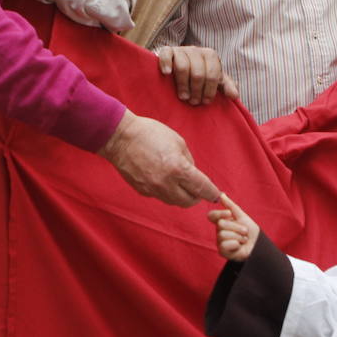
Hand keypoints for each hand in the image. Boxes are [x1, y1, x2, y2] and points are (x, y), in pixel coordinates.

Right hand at [99, 111, 219, 206]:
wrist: (120, 138)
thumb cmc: (150, 134)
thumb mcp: (178, 141)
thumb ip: (189, 161)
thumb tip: (193, 175)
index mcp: (178, 169)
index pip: (202, 188)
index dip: (212, 193)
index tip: (216, 195)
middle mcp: (166, 184)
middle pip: (189, 201)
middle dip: (196, 196)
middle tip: (198, 188)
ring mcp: (153, 189)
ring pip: (174, 201)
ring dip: (181, 195)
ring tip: (180, 183)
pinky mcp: (142, 191)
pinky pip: (160, 196)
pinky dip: (166, 191)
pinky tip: (163, 178)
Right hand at [157, 45, 239, 105]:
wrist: (178, 63)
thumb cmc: (198, 74)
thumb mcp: (214, 80)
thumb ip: (226, 86)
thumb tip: (234, 95)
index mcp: (210, 55)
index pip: (213, 74)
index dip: (210, 90)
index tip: (205, 102)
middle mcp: (196, 50)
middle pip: (198, 73)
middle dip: (197, 90)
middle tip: (193, 102)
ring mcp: (181, 49)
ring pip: (182, 67)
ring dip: (183, 85)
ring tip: (183, 97)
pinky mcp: (167, 50)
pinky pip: (166, 55)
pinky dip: (166, 64)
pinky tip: (167, 74)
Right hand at [205, 193, 258, 260]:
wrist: (258, 244)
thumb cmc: (250, 230)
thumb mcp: (241, 216)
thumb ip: (230, 205)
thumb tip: (221, 194)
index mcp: (222, 221)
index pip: (212, 215)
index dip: (219, 213)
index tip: (229, 213)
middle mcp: (219, 231)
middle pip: (221, 224)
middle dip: (237, 227)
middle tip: (244, 231)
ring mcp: (220, 241)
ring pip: (223, 234)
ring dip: (238, 236)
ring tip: (243, 239)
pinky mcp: (222, 251)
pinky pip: (224, 245)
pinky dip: (236, 244)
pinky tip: (239, 246)